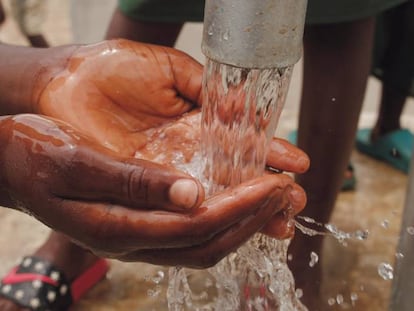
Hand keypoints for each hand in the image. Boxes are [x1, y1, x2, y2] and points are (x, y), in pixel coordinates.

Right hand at [0, 114, 305, 267]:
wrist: (8, 165)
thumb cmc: (33, 156)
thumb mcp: (76, 161)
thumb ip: (132, 181)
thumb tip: (193, 194)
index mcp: (119, 228)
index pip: (196, 228)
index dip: (240, 208)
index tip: (273, 185)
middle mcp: (133, 241)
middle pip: (208, 243)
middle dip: (252, 218)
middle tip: (286, 191)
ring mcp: (137, 237)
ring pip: (204, 242)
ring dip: (243, 220)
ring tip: (274, 195)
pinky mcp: (139, 224)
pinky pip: (190, 231)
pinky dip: (221, 217)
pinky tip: (237, 198)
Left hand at [36, 39, 308, 240]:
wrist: (66, 82)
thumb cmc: (113, 68)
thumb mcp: (168, 69)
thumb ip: (204, 87)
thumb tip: (244, 105)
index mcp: (196, 122)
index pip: (240, 142)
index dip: (269, 153)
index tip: (297, 164)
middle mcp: (187, 152)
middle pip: (234, 176)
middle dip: (266, 189)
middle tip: (295, 203)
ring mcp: (167, 171)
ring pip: (214, 195)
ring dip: (247, 208)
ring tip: (279, 222)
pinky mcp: (144, 186)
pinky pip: (180, 203)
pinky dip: (208, 214)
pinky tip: (236, 223)